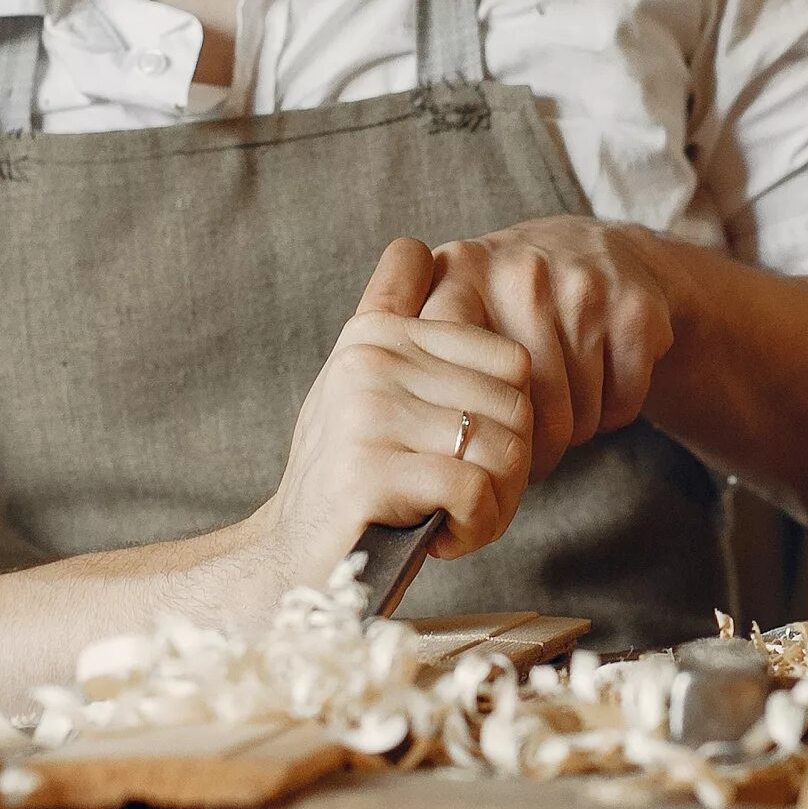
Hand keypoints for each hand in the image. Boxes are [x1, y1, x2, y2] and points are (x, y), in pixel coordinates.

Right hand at [258, 239, 537, 574]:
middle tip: (464, 499)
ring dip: (496, 503)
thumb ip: (391, 316)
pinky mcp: (370, 472)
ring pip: (505, 450)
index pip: (513, 360)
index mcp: (377, 331)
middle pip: (516, 407)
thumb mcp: (367, 384)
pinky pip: (476, 490)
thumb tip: (413, 247)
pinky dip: (476, 527)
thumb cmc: (349, 478)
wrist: (291, 561)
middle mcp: (369, 359)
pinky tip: (441, 538)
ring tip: (451, 517)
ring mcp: (366, 412)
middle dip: (510, 469)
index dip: (509, 417)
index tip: (467, 450)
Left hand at [420, 218, 679, 475]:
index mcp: (461, 271)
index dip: (463, 430)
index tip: (470, 446)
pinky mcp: (635, 310)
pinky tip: (601, 384)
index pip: (448, 376)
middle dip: (525, 447)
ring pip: (575, 417)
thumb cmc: (514, 298)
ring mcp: (582, 287)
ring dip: (572, 432)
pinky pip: (621, 403)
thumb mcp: (456, 299)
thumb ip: (417, 351)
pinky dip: (614, 412)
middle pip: (519, 412)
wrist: (605, 249)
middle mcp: (519, 273)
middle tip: (524, 445)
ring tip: (562, 407)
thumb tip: (415, 453)